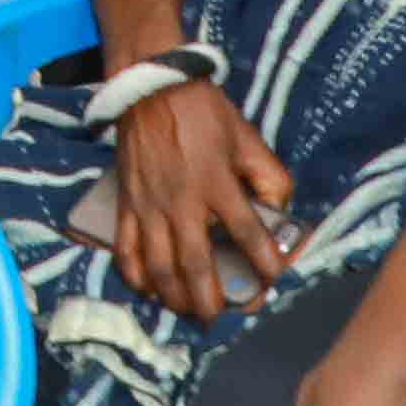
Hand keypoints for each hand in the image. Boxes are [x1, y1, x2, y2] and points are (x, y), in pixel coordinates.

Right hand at [108, 80, 294, 319]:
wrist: (152, 88)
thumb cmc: (204, 113)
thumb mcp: (248, 137)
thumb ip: (268, 175)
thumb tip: (279, 209)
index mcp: (218, 184)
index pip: (248, 233)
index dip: (264, 263)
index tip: (273, 280)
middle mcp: (183, 202)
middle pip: (196, 265)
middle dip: (210, 299)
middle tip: (217, 318)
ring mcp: (151, 206)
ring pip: (160, 266)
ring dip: (174, 297)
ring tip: (186, 311)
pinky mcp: (127, 204)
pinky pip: (126, 249)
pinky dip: (135, 276)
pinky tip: (147, 290)